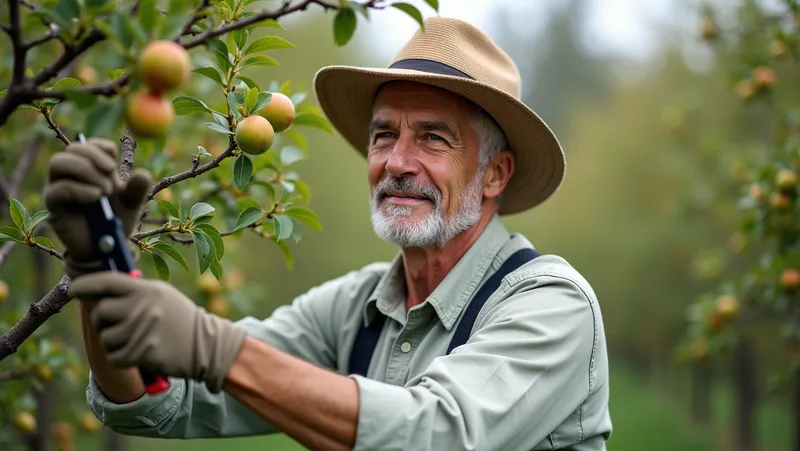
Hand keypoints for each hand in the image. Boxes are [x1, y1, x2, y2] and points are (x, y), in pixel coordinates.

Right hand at [43, 138, 151, 277]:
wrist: (105, 247)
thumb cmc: (115, 221)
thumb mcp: (131, 203)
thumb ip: (137, 189)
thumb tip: (144, 174)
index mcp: (89, 169)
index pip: (86, 144)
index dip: (99, 146)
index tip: (114, 157)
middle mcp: (70, 175)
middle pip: (71, 149)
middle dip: (93, 156)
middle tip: (111, 172)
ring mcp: (58, 188)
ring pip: (58, 163)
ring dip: (85, 170)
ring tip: (105, 190)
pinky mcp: (53, 206)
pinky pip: (57, 189)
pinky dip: (79, 189)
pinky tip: (96, 197)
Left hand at [68, 271, 247, 392]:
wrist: (207, 345)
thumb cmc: (179, 319)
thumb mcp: (162, 296)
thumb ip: (133, 291)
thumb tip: (96, 291)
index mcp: (147, 289)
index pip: (108, 281)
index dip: (86, 284)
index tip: (73, 289)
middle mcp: (143, 306)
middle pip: (100, 311)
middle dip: (102, 321)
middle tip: (115, 325)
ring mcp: (143, 329)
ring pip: (105, 337)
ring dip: (113, 342)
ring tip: (133, 340)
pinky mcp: (144, 352)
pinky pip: (114, 357)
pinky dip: (121, 358)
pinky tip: (137, 353)